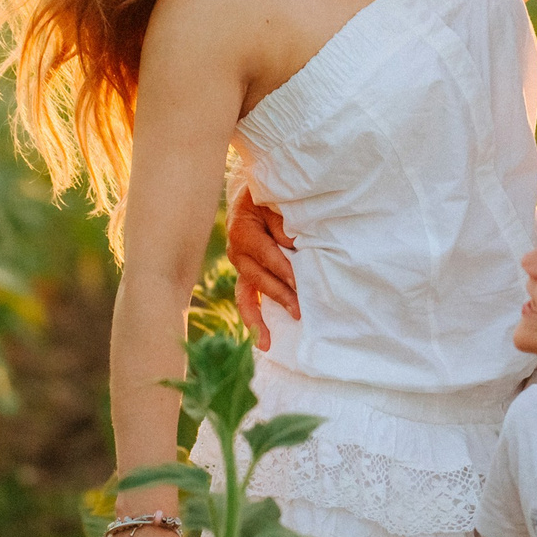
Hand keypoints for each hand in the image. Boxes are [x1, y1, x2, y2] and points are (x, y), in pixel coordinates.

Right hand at [226, 187, 296, 344]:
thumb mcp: (274, 201)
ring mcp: (240, 265)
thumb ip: (283, 223)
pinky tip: (262, 339)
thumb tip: (294, 248)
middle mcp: (237, 252)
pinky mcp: (246, 273)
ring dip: (259, 318)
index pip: (266, 254)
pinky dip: (254, 317)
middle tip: (299, 311)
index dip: (283, 269)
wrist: (251, 193)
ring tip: (267, 342)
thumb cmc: (267, 196)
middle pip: (258, 278)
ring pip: (247, 295)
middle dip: (279, 296)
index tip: (299, 282)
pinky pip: (246, 298)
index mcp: (243, 232)